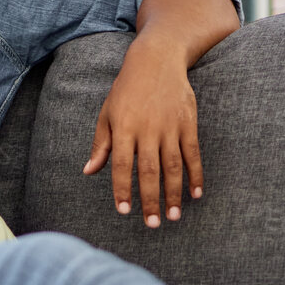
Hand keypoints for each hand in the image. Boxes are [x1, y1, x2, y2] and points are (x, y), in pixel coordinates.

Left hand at [82, 42, 201, 227]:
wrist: (156, 60)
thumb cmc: (127, 90)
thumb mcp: (107, 113)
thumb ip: (101, 145)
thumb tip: (89, 171)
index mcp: (124, 128)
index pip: (121, 165)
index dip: (122, 189)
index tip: (124, 211)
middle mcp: (147, 129)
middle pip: (150, 171)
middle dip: (150, 200)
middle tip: (152, 224)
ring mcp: (170, 126)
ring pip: (173, 166)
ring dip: (173, 194)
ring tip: (172, 216)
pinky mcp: (188, 123)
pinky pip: (192, 154)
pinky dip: (195, 175)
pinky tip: (194, 194)